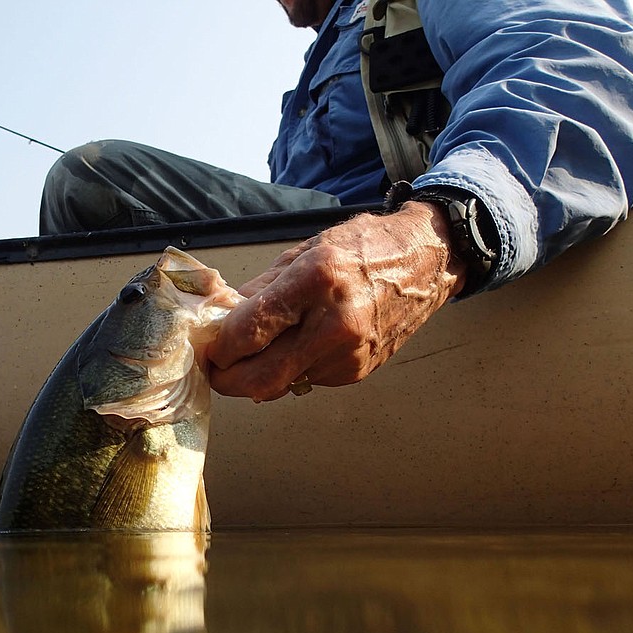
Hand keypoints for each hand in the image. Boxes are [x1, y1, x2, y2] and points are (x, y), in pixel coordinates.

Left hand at [207, 201, 465, 400]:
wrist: (426, 261)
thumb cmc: (363, 248)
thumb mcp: (302, 253)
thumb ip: (257, 290)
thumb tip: (219, 319)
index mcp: (316, 281)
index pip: (248, 332)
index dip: (218, 347)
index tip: (207, 346)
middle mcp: (334, 324)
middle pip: (259, 378)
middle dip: (227, 379)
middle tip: (215, 368)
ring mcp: (348, 354)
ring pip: (279, 384)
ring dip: (259, 373)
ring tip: (259, 348)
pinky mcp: (357, 372)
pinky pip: (305, 380)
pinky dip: (290, 369)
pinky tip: (299, 344)